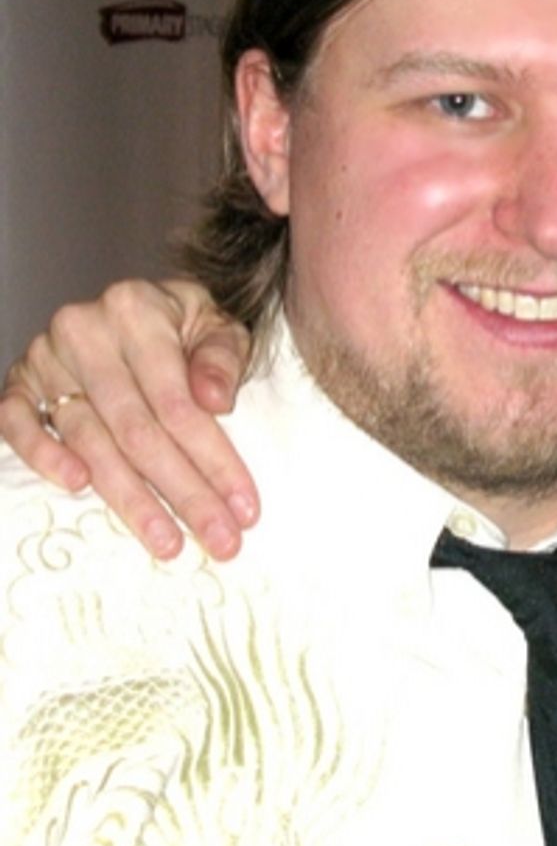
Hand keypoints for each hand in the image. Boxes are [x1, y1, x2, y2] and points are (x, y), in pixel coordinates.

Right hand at [0, 279, 257, 559]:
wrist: (138, 303)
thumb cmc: (186, 324)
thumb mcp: (220, 325)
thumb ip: (223, 358)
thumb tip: (216, 402)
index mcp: (137, 310)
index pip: (178, 403)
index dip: (214, 460)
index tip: (244, 508)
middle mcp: (84, 331)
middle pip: (137, 431)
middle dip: (183, 494)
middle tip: (219, 541)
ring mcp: (44, 357)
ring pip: (88, 441)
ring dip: (130, 499)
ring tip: (168, 542)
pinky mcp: (17, 381)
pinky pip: (16, 423)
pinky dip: (42, 456)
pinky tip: (77, 488)